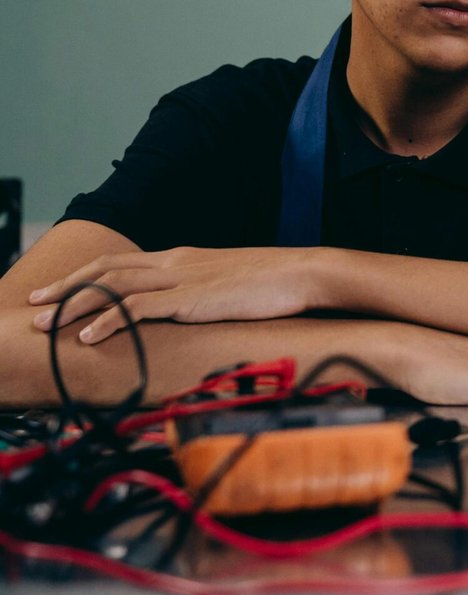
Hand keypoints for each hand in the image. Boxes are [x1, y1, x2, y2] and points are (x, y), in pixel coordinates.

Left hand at [28, 247, 319, 342]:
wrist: (305, 273)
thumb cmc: (277, 282)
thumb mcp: (231, 283)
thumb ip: (205, 291)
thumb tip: (194, 308)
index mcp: (184, 257)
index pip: (123, 262)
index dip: (86, 275)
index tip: (60, 290)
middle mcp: (175, 262)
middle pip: (106, 269)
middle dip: (66, 287)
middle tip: (35, 303)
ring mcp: (181, 278)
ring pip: (111, 286)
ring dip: (73, 305)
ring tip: (45, 323)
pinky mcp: (190, 298)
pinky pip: (137, 308)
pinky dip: (106, 320)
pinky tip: (87, 336)